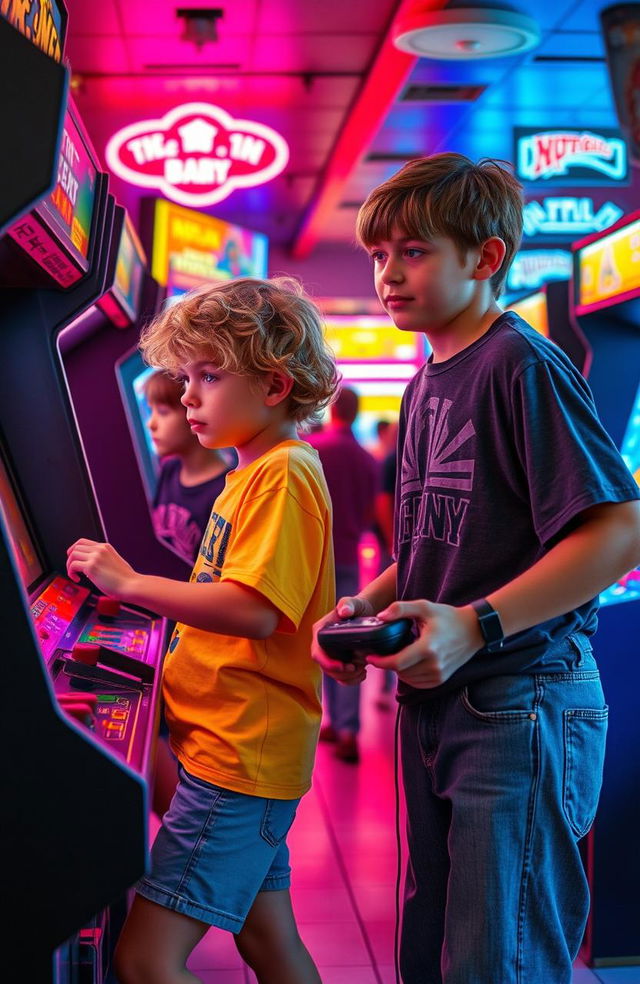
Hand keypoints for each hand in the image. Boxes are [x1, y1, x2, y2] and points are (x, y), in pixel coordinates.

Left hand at [66, 539, 136, 599]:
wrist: (131, 585)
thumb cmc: (126, 579)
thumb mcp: (115, 562)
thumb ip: (104, 560)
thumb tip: (91, 567)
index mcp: (105, 547)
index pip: (83, 542)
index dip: (74, 549)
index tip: (73, 558)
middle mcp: (99, 550)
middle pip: (76, 547)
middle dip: (70, 558)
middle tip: (73, 569)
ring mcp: (95, 557)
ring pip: (72, 555)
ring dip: (69, 566)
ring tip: (75, 575)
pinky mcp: (91, 567)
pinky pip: (73, 566)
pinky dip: (71, 573)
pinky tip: (77, 580)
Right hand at [311, 595, 373, 683]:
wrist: (366, 613)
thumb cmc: (357, 607)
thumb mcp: (354, 604)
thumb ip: (347, 604)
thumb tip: (343, 611)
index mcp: (321, 632)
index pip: (317, 652)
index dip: (327, 662)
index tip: (342, 665)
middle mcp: (322, 645)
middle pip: (324, 667)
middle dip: (340, 672)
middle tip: (356, 668)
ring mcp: (331, 654)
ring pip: (333, 674)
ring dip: (347, 677)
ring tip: (362, 670)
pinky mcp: (340, 661)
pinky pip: (341, 677)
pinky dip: (352, 679)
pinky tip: (363, 673)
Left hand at [366, 600, 483, 688]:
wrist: (473, 630)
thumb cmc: (447, 617)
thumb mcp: (424, 607)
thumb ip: (401, 609)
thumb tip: (380, 617)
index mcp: (428, 647)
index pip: (397, 663)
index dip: (380, 662)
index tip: (371, 657)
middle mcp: (434, 664)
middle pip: (400, 672)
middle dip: (388, 664)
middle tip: (383, 653)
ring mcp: (439, 674)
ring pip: (408, 680)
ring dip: (398, 670)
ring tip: (397, 655)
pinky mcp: (441, 680)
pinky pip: (418, 684)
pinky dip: (409, 676)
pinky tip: (409, 663)